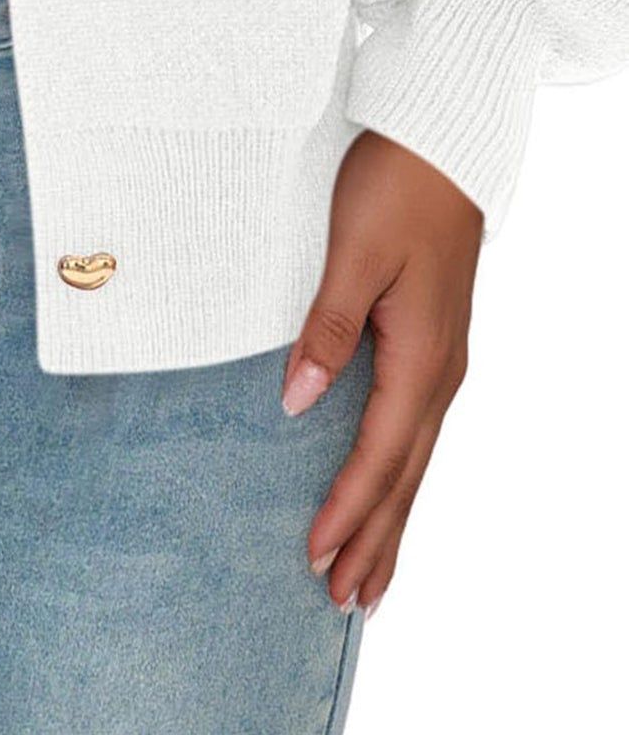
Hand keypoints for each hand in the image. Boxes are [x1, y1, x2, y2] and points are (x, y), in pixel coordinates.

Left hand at [284, 129, 482, 614]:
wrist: (443, 139)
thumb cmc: (396, 185)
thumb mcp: (354, 253)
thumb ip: (327, 328)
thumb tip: (298, 401)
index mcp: (422, 356)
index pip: (378, 454)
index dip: (347, 510)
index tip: (316, 557)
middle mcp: (439, 370)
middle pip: (405, 475)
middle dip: (375, 541)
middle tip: (345, 603)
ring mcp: (441, 358)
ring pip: (414, 459)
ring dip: (390, 519)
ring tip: (370, 577)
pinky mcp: (433, 341)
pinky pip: (415, 429)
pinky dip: (399, 474)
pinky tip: (387, 491)